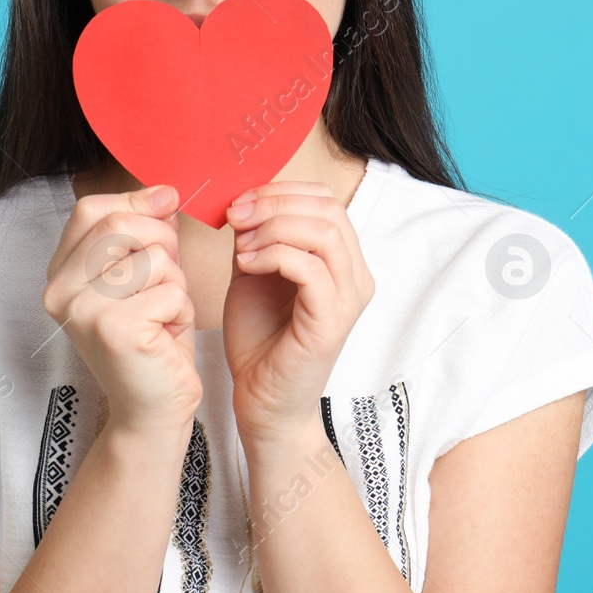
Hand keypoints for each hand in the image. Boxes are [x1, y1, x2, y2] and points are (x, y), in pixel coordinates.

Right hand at [42, 183, 201, 434]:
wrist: (153, 407)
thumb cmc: (152, 338)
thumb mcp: (144, 274)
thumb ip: (146, 232)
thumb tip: (164, 193)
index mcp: (60, 273)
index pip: (90, 209)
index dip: (135, 201)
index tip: (167, 203)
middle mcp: (59, 290)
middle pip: (120, 227)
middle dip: (162, 243)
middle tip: (168, 279)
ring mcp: (83, 311)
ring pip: (154, 258)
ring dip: (176, 284)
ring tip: (164, 315)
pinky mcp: (114, 330)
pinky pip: (170, 290)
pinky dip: (182, 311)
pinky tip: (167, 335)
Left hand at [221, 181, 374, 444]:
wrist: (262, 401)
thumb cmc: (260, 340)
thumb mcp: (254, 274)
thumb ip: (257, 237)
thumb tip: (246, 200)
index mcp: (342, 261)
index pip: (326, 200)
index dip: (281, 191)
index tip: (240, 202)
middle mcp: (355, 277)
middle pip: (328, 209)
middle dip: (275, 203)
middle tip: (236, 216)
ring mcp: (349, 299)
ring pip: (324, 232)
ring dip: (273, 227)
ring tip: (241, 244)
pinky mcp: (332, 321)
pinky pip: (310, 268)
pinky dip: (273, 255)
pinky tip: (246, 265)